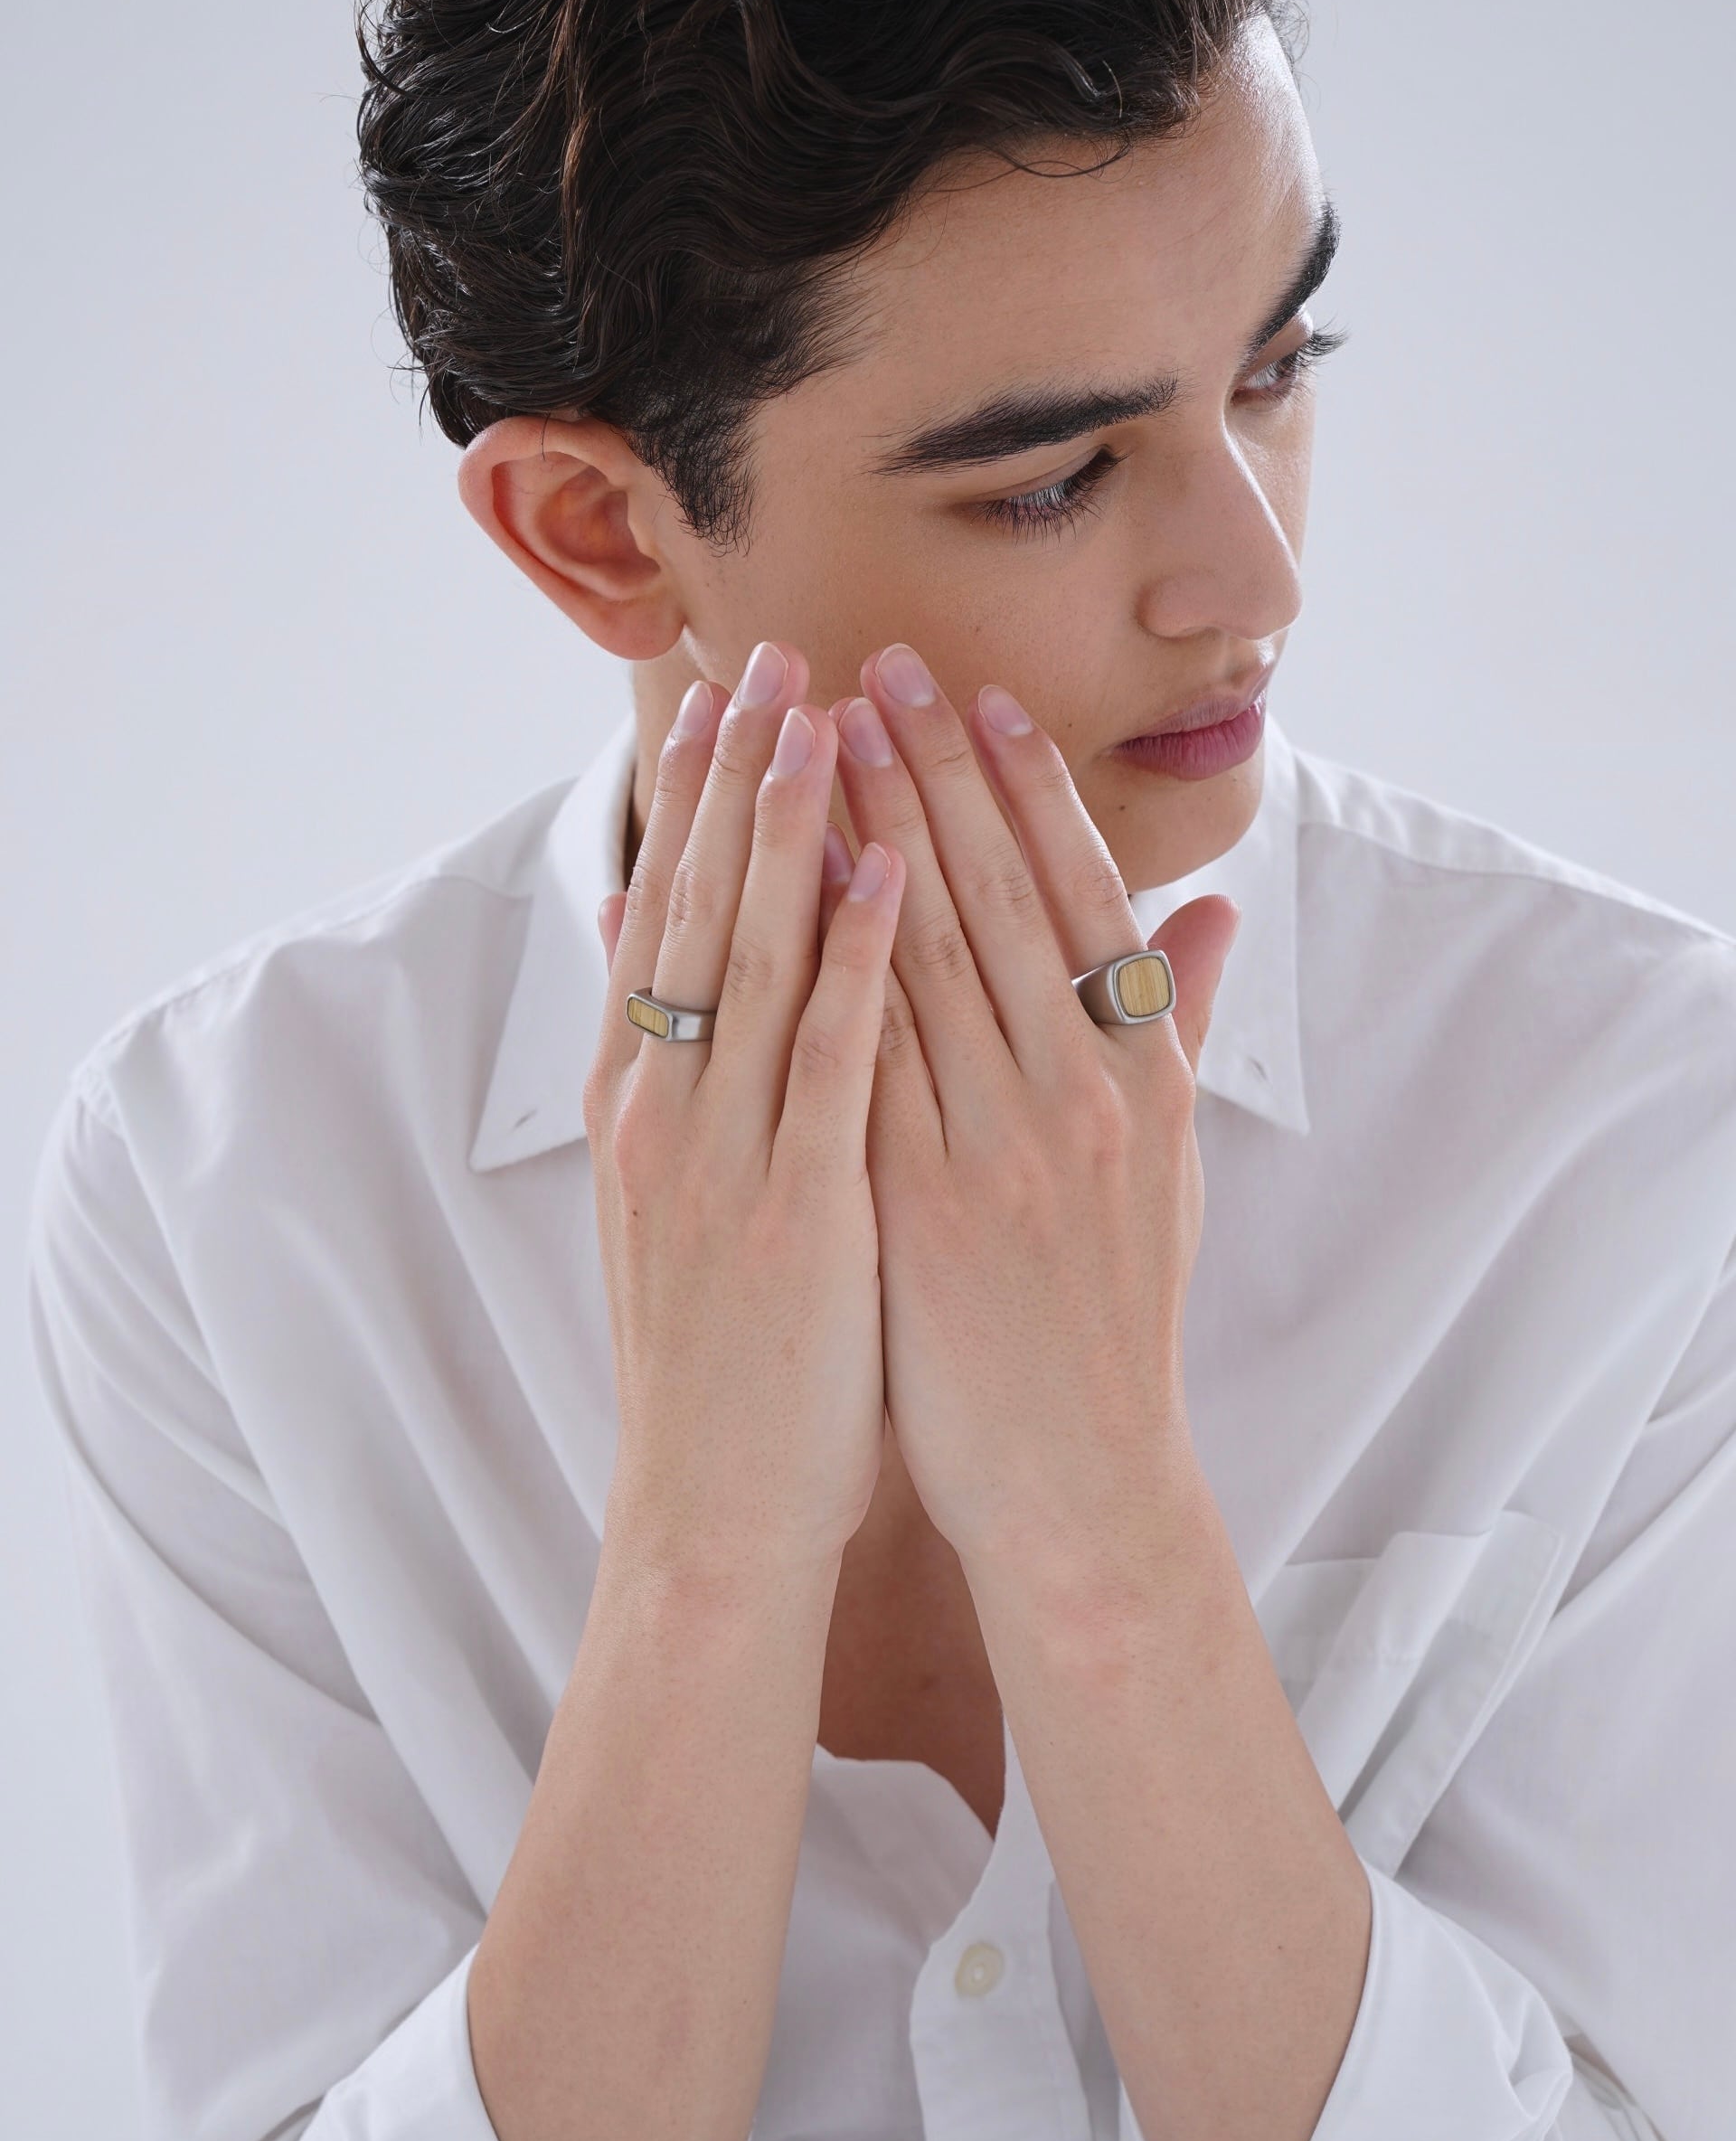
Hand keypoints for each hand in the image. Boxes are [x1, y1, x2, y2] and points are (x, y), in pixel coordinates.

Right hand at [587, 641, 905, 1578]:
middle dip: (737, 776)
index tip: (733, 693)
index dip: (701, 801)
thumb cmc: (721, 1348)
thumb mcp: (674, 1195)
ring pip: (753, 956)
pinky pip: (826, 1057)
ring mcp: (720, 1152)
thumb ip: (668, 1063)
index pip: (667, 916)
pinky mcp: (791, 1205)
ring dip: (790, 827)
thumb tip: (642, 933)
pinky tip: (886, 868)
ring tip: (823, 713)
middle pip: (697, 908)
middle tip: (768, 654)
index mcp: (642, 1101)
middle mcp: (664, 1107)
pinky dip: (854, 956)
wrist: (712, 1504)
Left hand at [826, 646, 1240, 1579]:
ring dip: (862, 836)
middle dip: (927, 773)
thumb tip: (1208, 913)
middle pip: (991, 900)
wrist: (1073, 1474)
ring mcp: (993, 1151)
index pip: (1078, 898)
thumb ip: (1172, 1031)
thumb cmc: (1113, 1313)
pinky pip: (855, 1059)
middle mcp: (1075, 1099)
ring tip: (817, 737)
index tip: (973, 696)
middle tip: (875, 666)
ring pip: (917, 960)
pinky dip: (813, 966)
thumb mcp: (1170, 1166)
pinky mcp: (915, 1206)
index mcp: (1141, 1079)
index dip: (1021, 790)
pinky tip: (769, 891)